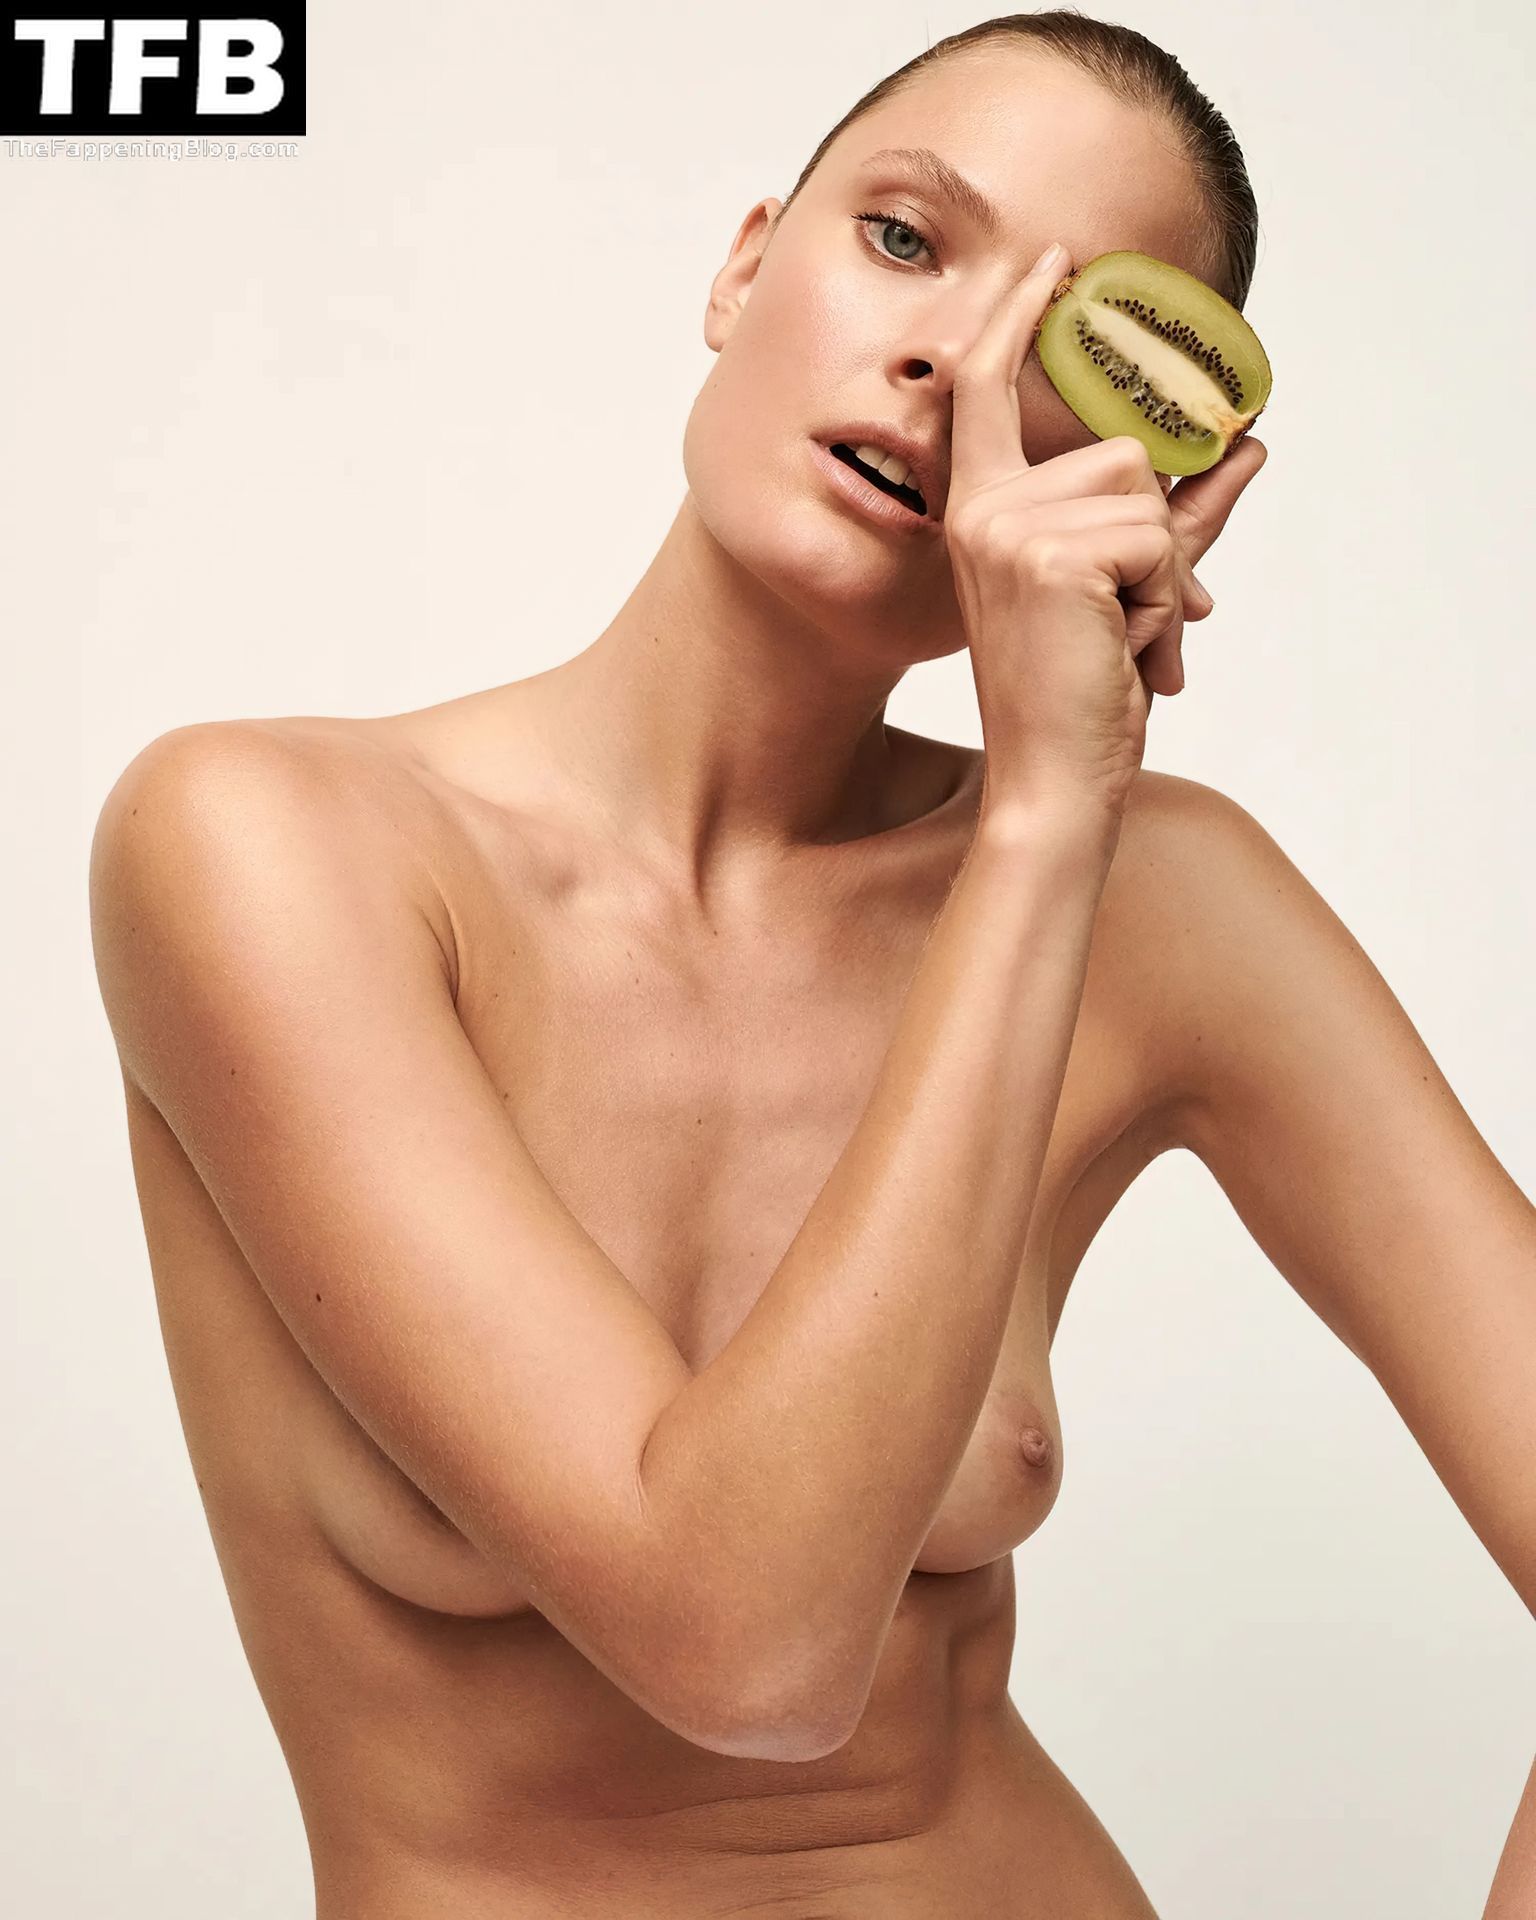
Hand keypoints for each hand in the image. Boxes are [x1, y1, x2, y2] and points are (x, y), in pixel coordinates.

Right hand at [944, 241, 1266, 820]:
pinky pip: (1157, 538)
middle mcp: (981, 512)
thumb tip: (1252, 442)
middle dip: (1156, 537)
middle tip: (1127, 621)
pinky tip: (1122, 648)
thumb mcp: (1131, 589)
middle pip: (1123, 451)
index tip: (1056, 261)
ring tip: (1119, 637)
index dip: (1018, 318)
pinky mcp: (1048, 555)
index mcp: (980, 513)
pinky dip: (1162, 599)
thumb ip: (1184, 513)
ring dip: (1162, 572)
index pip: (986, 391)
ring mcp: (1007, 529)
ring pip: (1146, 493)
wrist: (1054, 778)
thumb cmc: (1080, 692)